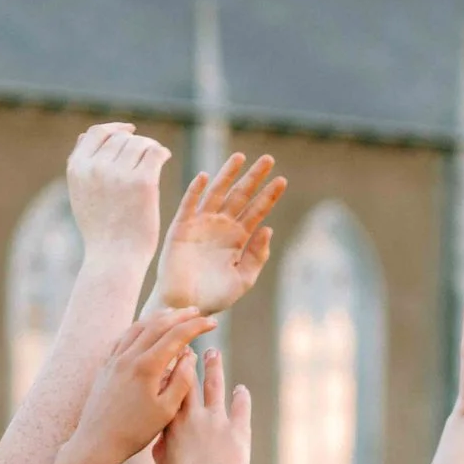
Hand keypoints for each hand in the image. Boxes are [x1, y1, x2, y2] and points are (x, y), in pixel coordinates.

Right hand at [67, 122, 170, 262]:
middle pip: (120, 138)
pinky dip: (161, 152)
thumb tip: (85, 135)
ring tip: (156, 157)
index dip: (114, 128)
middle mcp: (96, 168)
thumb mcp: (80, 194)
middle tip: (147, 153)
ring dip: (150, 147)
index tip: (129, 131)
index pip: (96, 133)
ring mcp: (118, 174)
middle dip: (135, 143)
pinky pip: (155, 153)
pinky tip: (165, 157)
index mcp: (78, 169)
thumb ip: (82, 165)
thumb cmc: (101, 231)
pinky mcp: (142, 182)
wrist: (114, 258)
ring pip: (139, 143)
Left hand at [71, 306, 215, 463]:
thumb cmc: (134, 431)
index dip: (196, 327)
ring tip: (172, 313)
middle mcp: (129, 357)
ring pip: (138, 327)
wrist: (97, 441)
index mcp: (147, 367)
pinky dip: (139, 328)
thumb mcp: (166, 410)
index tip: (212, 323)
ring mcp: (114, 360)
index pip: (176, 336)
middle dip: (179, 315)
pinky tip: (144, 330)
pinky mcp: (106, 366)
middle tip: (196, 311)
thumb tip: (189, 355)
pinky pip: (123, 338)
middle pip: (157, 325)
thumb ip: (181, 380)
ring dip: (158, 317)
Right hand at [152, 153, 285, 314]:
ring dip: (227, 175)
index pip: (256, 211)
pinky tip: (205, 177)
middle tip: (268, 159)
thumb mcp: (243, 280)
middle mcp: (221, 227)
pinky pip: (188, 205)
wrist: (186, 306)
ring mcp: (201, 225)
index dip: (268, 196)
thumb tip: (268, 228)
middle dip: (253, 177)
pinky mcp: (181, 228)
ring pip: (216, 193)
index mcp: (238, 238)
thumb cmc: (214, 297)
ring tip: (240, 157)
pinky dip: (195, 191)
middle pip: (240, 196)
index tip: (282, 180)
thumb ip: (256, 256)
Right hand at [153, 349, 252, 463]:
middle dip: (189, 360)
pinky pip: (241, 406)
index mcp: (173, 423)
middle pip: (190, 380)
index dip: (168, 372)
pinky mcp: (238, 428)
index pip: (168, 391)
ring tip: (214, 354)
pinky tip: (241, 389)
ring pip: (215, 386)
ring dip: (214, 368)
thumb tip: (160, 440)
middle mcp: (194, 415)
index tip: (167, 359)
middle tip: (188, 345)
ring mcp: (217, 419)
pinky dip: (241, 396)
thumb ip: (160, 448)